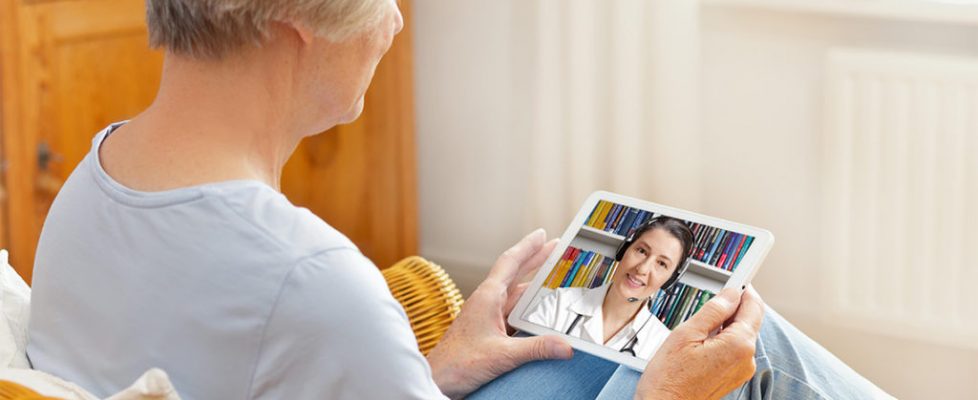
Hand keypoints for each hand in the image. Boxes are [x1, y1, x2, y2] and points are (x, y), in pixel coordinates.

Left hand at [426, 229, 573, 398]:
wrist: (438, 379)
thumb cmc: (457, 363)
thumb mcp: (502, 354)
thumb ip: (535, 348)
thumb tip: (565, 345)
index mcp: (487, 297)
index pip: (510, 262)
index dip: (528, 246)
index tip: (542, 234)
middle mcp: (487, 302)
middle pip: (516, 274)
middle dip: (536, 260)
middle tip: (557, 248)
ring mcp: (487, 316)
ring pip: (516, 295)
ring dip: (535, 287)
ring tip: (555, 278)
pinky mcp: (488, 331)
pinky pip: (513, 314)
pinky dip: (529, 310)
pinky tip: (541, 314)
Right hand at [635, 286, 764, 399]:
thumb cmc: (669, 378)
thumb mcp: (687, 333)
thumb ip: (713, 310)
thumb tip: (730, 294)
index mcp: (739, 344)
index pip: (753, 305)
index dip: (744, 288)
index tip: (739, 276)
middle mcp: (746, 358)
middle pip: (749, 320)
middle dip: (735, 306)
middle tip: (713, 298)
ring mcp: (741, 370)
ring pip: (741, 334)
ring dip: (726, 324)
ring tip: (699, 327)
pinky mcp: (733, 377)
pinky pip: (735, 349)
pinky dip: (723, 339)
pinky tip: (702, 342)